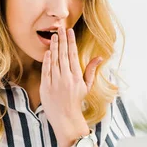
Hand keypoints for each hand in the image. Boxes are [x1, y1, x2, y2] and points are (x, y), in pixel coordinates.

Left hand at [40, 27, 102, 146]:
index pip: (73, 55)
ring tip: (54, 36)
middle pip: (63, 55)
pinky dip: (47, 61)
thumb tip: (100, 57)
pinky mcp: (46, 87)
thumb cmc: (76, 101)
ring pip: (54, 61)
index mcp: (77, 77)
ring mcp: (56, 82)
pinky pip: (46, 71)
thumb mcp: (87, 86)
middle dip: (62, 40)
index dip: (71, 42)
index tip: (70, 31)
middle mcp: (66, 78)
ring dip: (54, 47)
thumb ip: (91, 70)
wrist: (65, 118)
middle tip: (60, 28)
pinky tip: (48, 51)